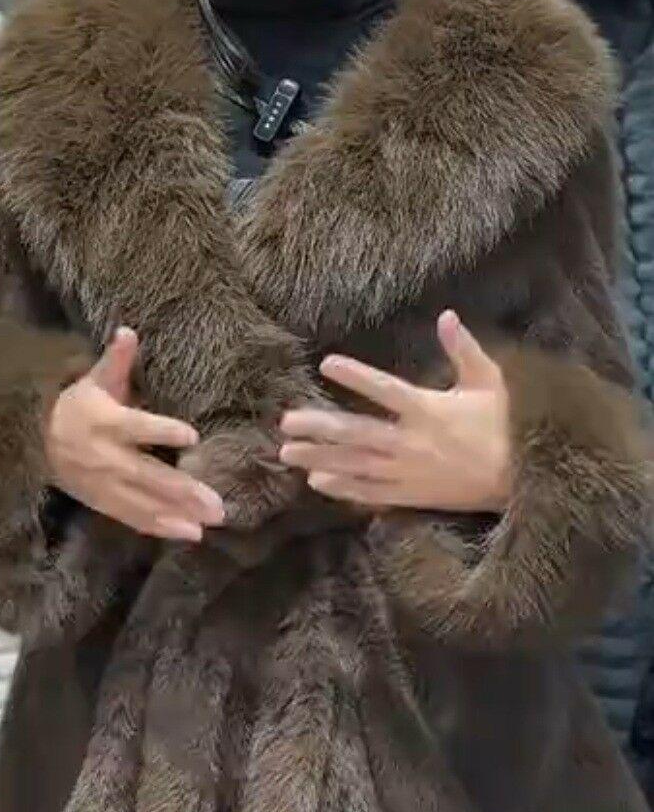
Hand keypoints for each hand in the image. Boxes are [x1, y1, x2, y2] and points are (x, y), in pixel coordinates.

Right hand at [46, 327, 224, 540]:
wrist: (35, 441)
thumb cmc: (77, 406)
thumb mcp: (94, 380)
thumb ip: (116, 360)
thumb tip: (128, 331)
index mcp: (107, 421)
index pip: (138, 427)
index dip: (162, 430)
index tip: (192, 436)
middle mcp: (107, 456)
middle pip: (148, 475)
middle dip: (183, 491)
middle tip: (217, 504)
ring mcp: (106, 484)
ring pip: (145, 502)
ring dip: (179, 514)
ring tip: (211, 522)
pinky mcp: (104, 503)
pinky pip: (134, 518)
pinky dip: (161, 527)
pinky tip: (189, 534)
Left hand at [279, 311, 511, 512]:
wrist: (525, 480)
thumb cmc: (508, 425)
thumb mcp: (490, 382)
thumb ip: (464, 350)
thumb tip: (447, 316)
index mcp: (429, 410)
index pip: (384, 390)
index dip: (355, 376)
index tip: (325, 363)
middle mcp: (412, 442)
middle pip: (356, 433)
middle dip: (319, 428)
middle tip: (286, 423)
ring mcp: (409, 472)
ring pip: (355, 465)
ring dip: (320, 459)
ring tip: (287, 454)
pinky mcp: (412, 495)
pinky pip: (371, 493)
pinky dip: (343, 488)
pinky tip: (317, 483)